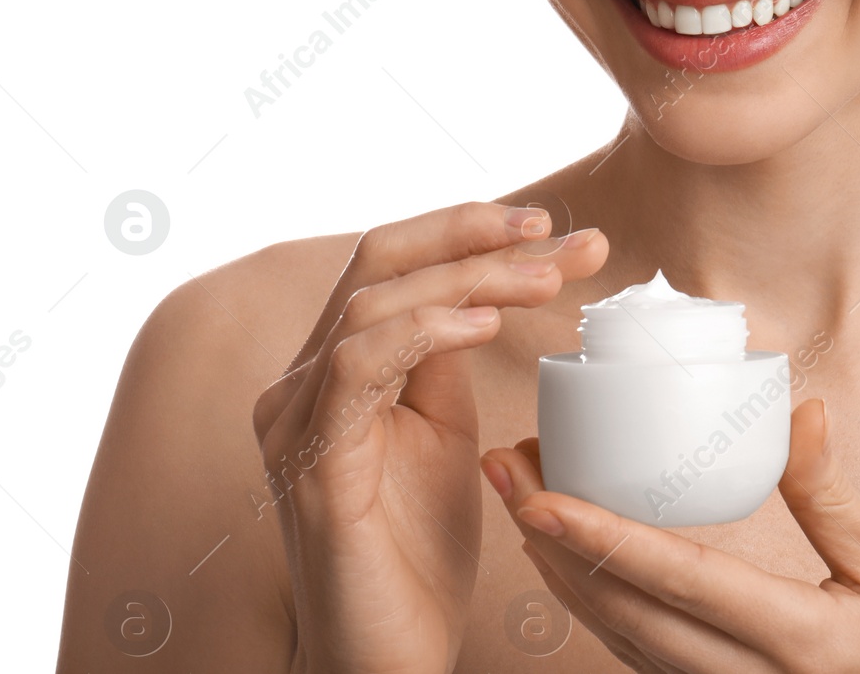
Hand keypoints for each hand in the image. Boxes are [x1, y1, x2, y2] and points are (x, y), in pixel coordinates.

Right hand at [251, 201, 607, 673]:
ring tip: (546, 281)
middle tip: (560, 235)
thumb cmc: (415, 551)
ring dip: (469, 278)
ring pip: (372, 301)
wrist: (385, 657)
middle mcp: (303, 382)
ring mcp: (299, 421)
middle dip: (476, 234)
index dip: (471, 230)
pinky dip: (423, 331)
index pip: (395, 261)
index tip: (555, 229)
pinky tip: (483, 327)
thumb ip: (443, 360)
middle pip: (379, 259)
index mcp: (335, 366)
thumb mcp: (442, 432)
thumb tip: (488, 288)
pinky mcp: (314, 466)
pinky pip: (357, 367)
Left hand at [480, 398, 859, 671]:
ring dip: (556, 566)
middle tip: (506, 467)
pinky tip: (558, 553)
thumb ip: (835, 497)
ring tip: (517, 492)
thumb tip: (803, 409)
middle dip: (553, 540)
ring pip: (616, 637)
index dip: (605, 540)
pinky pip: (630, 653)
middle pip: (626, 611)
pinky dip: (586, 600)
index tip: (541, 497)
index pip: (684, 583)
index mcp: (800, 641)